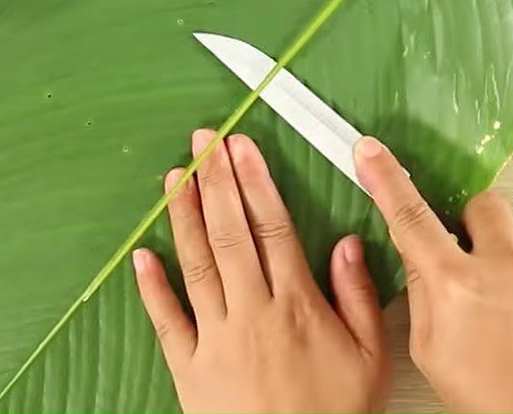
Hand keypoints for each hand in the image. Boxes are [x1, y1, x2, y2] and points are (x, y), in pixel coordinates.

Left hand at [133, 129, 390, 413]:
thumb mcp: (371, 359)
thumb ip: (358, 295)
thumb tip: (348, 241)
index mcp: (296, 304)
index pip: (272, 227)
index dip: (254, 181)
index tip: (241, 147)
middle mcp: (252, 312)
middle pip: (230, 234)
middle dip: (215, 181)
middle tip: (203, 141)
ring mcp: (216, 339)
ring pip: (197, 265)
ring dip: (184, 216)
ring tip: (174, 177)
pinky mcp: (189, 370)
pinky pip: (166, 323)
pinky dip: (151, 288)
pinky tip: (141, 255)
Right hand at [353, 136, 512, 413]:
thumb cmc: (497, 401)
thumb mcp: (434, 352)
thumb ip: (423, 294)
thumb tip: (421, 258)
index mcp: (456, 285)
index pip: (411, 216)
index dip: (386, 178)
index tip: (370, 151)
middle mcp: (505, 266)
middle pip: (482, 204)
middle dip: (474, 223)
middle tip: (475, 258)